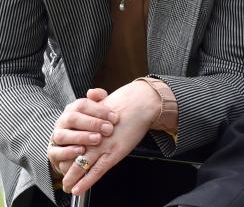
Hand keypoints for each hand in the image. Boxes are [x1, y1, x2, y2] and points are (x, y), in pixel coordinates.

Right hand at [47, 89, 118, 175]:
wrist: (81, 148)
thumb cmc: (93, 127)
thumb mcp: (98, 113)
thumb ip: (99, 101)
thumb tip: (94, 92)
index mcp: (73, 109)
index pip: (82, 104)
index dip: (99, 110)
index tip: (115, 118)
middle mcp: (62, 121)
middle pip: (72, 118)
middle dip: (92, 123)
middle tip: (108, 129)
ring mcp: (56, 136)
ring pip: (63, 135)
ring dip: (81, 137)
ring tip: (98, 139)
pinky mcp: (53, 153)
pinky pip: (55, 152)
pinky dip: (68, 152)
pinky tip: (81, 151)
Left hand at [62, 79, 161, 194]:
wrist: (142, 103)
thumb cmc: (127, 100)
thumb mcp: (106, 99)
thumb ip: (96, 99)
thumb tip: (91, 93)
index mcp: (88, 125)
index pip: (69, 142)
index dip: (63, 153)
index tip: (62, 161)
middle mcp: (92, 136)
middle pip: (71, 155)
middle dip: (65, 168)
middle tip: (62, 179)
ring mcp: (102, 146)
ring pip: (80, 165)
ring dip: (71, 178)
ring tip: (67, 187)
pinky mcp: (113, 152)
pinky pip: (96, 171)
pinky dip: (86, 182)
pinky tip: (77, 189)